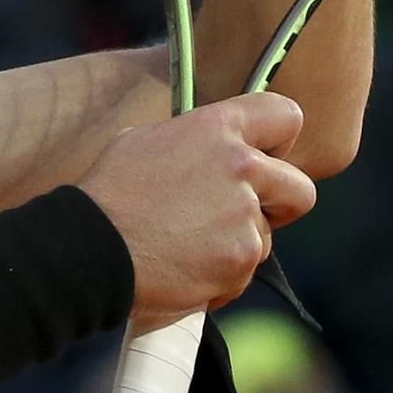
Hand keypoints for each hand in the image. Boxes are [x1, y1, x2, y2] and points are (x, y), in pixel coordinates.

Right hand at [76, 92, 316, 324]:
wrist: (92, 247)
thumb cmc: (110, 194)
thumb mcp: (146, 141)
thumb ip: (194, 140)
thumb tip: (211, 148)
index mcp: (217, 128)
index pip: (285, 115)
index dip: (280, 140)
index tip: (266, 156)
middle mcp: (240, 166)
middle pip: (300, 189)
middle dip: (279, 206)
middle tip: (243, 215)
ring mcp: (243, 215)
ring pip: (267, 236)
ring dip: (238, 245)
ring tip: (190, 246)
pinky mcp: (239, 258)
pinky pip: (245, 272)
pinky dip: (221, 277)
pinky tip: (185, 268)